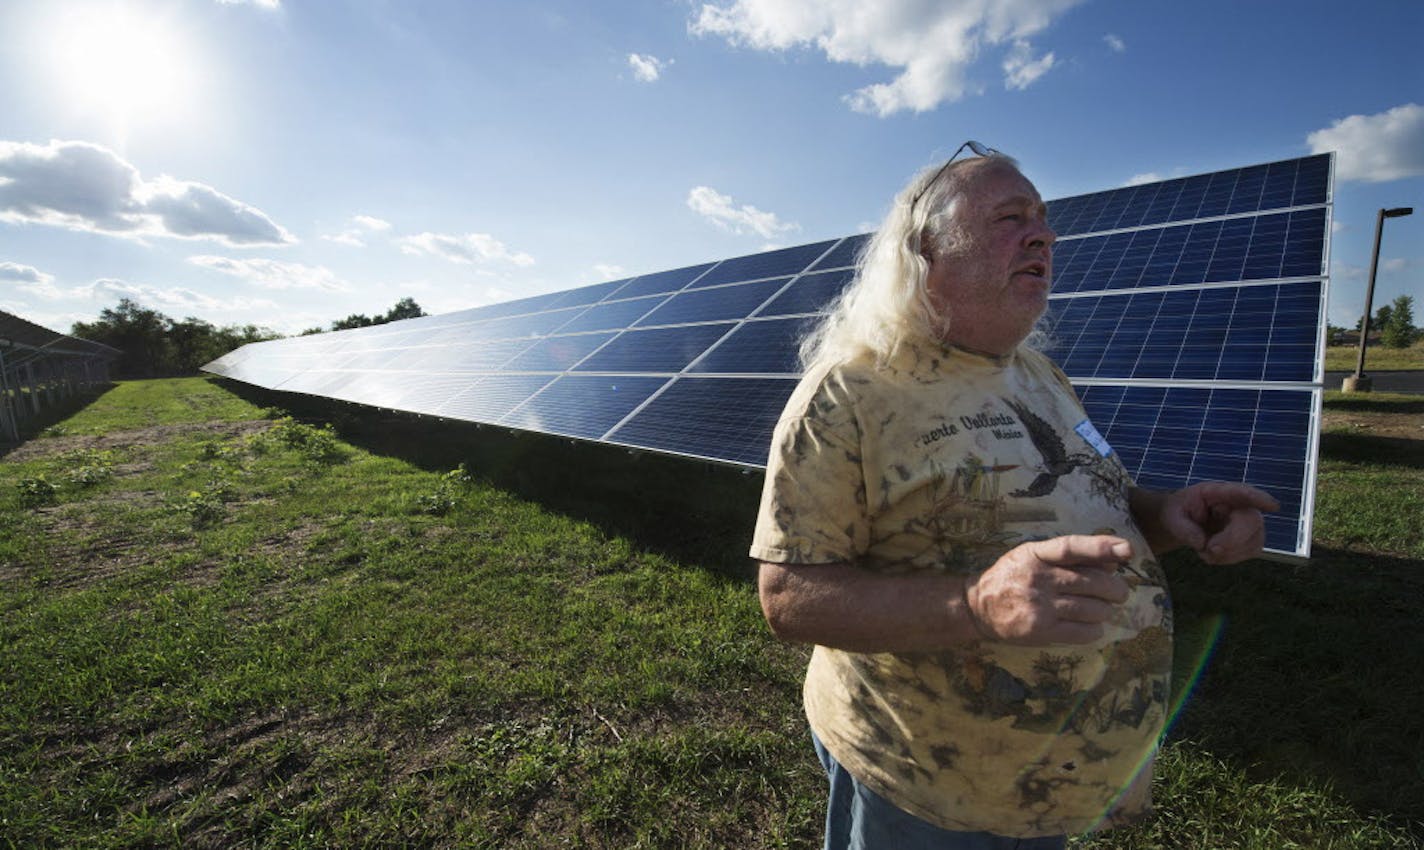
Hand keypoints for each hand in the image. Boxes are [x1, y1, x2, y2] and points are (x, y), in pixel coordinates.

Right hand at [964, 535, 1132, 645]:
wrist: (979, 607)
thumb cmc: (1012, 577)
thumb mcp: (1033, 555)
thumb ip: (1069, 556)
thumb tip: (1112, 562)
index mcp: (1035, 554)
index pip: (1071, 547)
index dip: (1101, 547)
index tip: (1127, 550)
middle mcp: (1038, 578)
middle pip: (1091, 582)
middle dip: (1115, 589)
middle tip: (1120, 593)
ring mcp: (1039, 606)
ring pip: (1091, 609)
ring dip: (1106, 610)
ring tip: (1104, 609)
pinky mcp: (1040, 631)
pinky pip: (1082, 632)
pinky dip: (1095, 629)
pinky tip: (1093, 626)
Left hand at [1159, 482, 1279, 564]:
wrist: (1182, 521)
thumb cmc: (1179, 512)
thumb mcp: (1172, 517)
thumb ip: (1184, 529)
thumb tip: (1202, 543)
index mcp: (1218, 492)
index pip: (1241, 492)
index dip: (1259, 498)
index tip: (1274, 506)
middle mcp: (1238, 505)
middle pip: (1252, 521)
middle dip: (1234, 539)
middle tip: (1210, 549)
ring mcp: (1248, 522)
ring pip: (1254, 541)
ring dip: (1229, 553)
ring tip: (1204, 551)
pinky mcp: (1251, 538)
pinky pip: (1250, 552)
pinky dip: (1230, 559)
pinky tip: (1212, 554)